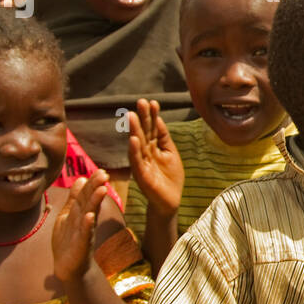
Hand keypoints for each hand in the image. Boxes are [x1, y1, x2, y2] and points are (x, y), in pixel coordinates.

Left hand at [52, 172, 108, 283]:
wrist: (70, 268)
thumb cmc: (70, 241)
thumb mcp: (69, 216)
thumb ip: (74, 199)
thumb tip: (81, 179)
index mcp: (81, 213)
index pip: (86, 195)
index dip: (92, 183)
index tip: (100, 171)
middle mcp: (85, 221)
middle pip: (90, 202)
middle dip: (96, 188)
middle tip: (104, 174)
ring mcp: (84, 233)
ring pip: (90, 215)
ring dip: (95, 202)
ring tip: (102, 190)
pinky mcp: (81, 246)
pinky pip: (85, 234)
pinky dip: (87, 225)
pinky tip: (89, 217)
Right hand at [127, 99, 183, 217]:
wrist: (170, 202)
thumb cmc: (170, 177)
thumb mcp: (171, 153)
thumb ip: (164, 137)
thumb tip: (159, 119)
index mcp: (153, 147)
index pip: (152, 128)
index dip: (152, 115)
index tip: (152, 101)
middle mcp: (145, 153)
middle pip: (144, 132)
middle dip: (142, 117)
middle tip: (140, 101)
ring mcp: (142, 163)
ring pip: (138, 144)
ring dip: (135, 130)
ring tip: (132, 116)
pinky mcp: (141, 175)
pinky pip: (137, 161)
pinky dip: (134, 150)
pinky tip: (133, 139)